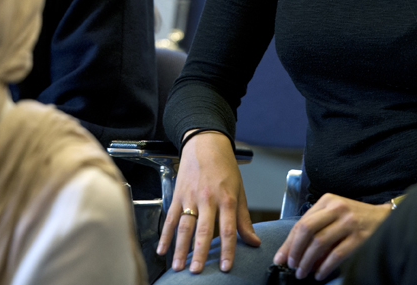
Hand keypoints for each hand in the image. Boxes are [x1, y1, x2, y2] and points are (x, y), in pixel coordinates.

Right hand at [156, 131, 259, 272]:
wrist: (205, 144)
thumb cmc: (225, 168)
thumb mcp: (239, 191)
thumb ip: (244, 219)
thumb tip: (254, 242)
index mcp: (226, 199)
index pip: (228, 229)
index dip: (227, 250)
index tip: (225, 267)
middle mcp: (208, 199)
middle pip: (203, 230)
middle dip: (199, 253)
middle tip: (197, 271)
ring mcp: (190, 197)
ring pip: (184, 226)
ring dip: (180, 248)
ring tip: (178, 266)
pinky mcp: (177, 195)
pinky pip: (170, 218)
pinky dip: (164, 235)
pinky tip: (162, 249)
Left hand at [273, 193, 390, 279]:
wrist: (385, 218)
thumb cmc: (355, 218)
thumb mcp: (335, 213)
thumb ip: (316, 226)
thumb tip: (293, 252)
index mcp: (327, 200)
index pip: (301, 222)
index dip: (289, 243)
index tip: (280, 258)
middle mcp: (337, 208)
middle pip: (307, 230)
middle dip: (295, 251)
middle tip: (291, 266)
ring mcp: (349, 222)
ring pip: (319, 243)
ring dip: (307, 261)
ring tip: (303, 273)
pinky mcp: (360, 237)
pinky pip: (336, 255)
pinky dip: (324, 267)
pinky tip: (319, 274)